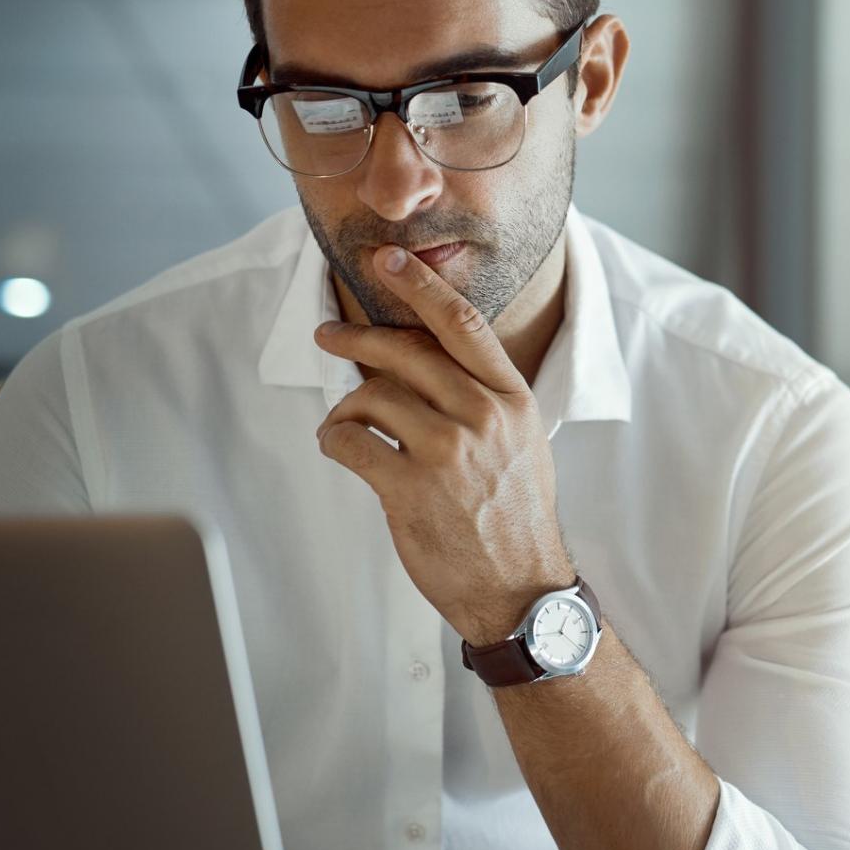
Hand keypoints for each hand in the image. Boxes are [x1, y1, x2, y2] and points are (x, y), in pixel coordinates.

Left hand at [312, 244, 571, 644]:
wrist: (521, 589)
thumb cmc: (515, 515)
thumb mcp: (521, 442)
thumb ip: (482, 397)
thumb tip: (419, 361)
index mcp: (511, 398)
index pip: (462, 324)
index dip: (420, 285)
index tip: (389, 261)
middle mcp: (482, 417)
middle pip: (404, 352)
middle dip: (356, 337)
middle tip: (328, 335)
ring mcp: (446, 452)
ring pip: (369, 398)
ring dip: (345, 409)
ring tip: (346, 427)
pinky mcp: (409, 489)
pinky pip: (348, 442)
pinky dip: (334, 441)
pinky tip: (341, 450)